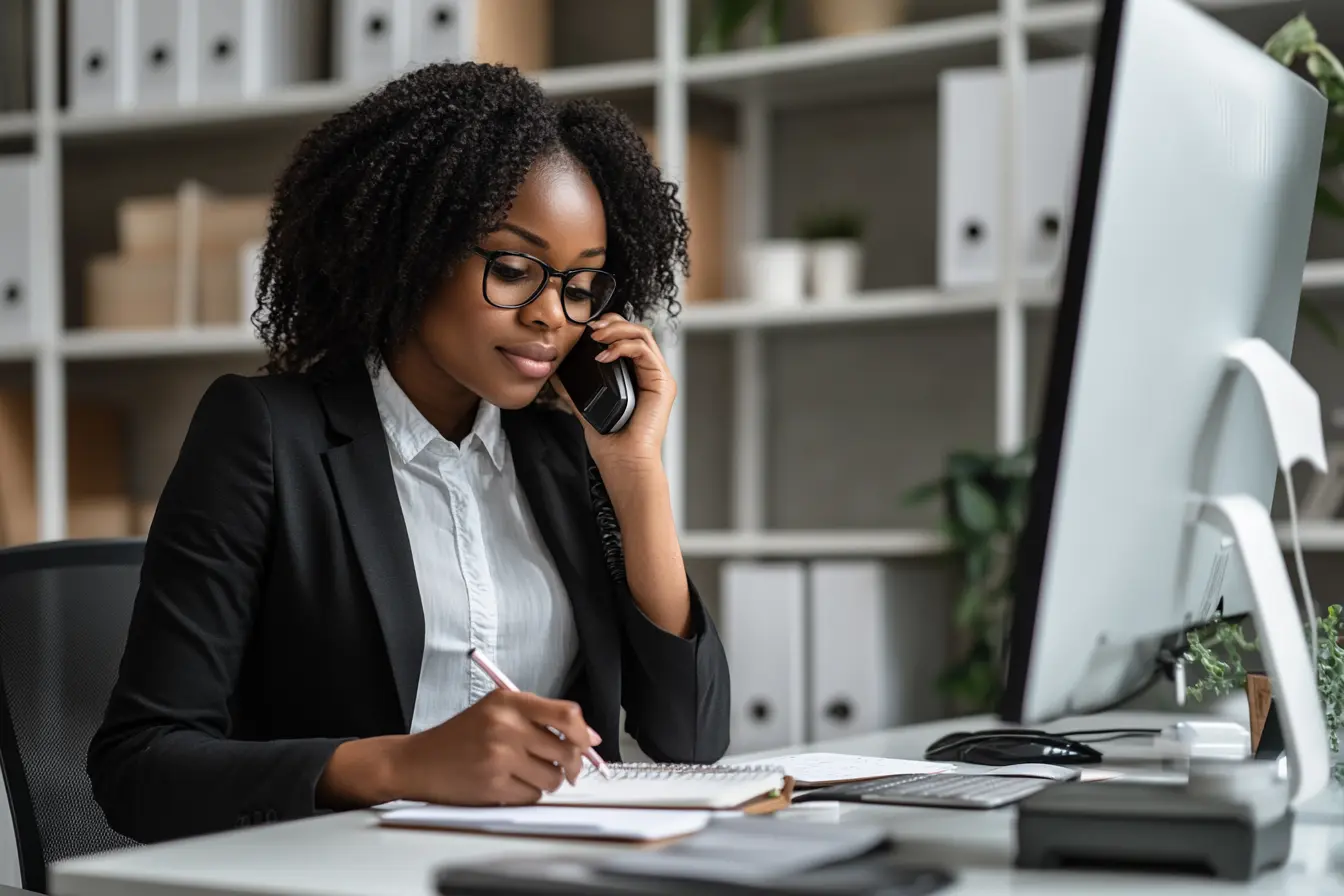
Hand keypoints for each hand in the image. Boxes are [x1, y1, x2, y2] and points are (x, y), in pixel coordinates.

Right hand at [317, 690, 599, 807]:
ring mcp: (500, 757)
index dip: (584, 732)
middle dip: (571, 763)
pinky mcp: (494, 786)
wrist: (419, 761)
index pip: (566, 714)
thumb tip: (590, 737)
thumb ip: (541, 717)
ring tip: (529, 773)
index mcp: (509, 702)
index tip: (587, 742)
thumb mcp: (496, 710)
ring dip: (548, 780)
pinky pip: (533, 796)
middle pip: (566, 750)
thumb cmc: (460, 736)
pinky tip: (511, 783)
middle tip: (565, 766)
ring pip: (553, 777)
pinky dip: (528, 793)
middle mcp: (506, 727)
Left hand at [551, 313, 674, 470]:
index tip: (587, 330)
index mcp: (637, 377)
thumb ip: (576, 393)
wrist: (624, 464)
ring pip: (643, 335)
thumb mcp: (587, 410)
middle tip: (591, 328)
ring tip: (596, 338)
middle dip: (613, 323)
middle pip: (637, 331)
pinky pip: (645, 351)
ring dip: (617, 330)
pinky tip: (604, 356)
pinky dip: (622, 347)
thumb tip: (557, 376)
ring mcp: (659, 377)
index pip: (628, 339)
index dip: (610, 327)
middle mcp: (651, 374)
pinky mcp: (663, 383)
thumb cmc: (611, 444)